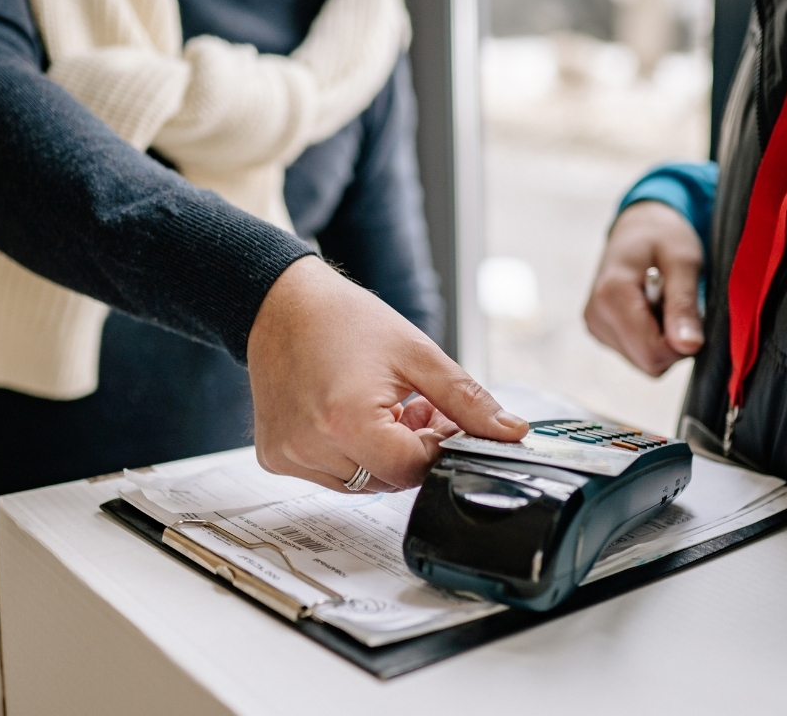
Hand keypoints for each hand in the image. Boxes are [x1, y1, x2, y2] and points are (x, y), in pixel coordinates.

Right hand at [247, 256, 527, 491]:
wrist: (281, 304)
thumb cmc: (343, 320)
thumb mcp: (417, 354)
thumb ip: (468, 400)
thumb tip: (510, 432)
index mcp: (348, 420)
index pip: (414, 470)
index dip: (437, 447)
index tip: (441, 420)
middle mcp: (312, 445)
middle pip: (389, 480)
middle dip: (412, 451)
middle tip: (415, 408)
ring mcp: (290, 455)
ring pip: (362, 482)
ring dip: (382, 455)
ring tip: (384, 408)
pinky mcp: (277, 457)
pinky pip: (331, 475)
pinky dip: (350, 454)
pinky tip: (350, 417)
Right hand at [584, 200, 704, 376]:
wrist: (638, 225)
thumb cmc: (664, 235)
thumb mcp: (683, 261)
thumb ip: (684, 305)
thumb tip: (689, 347)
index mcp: (611, 296)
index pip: (653, 353)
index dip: (682, 341)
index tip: (691, 311)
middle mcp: (595, 316)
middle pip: (648, 361)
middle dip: (674, 341)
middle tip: (678, 302)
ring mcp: (595, 326)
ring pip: (645, 361)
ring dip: (664, 339)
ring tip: (663, 301)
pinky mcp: (600, 331)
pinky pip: (637, 353)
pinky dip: (652, 336)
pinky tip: (652, 308)